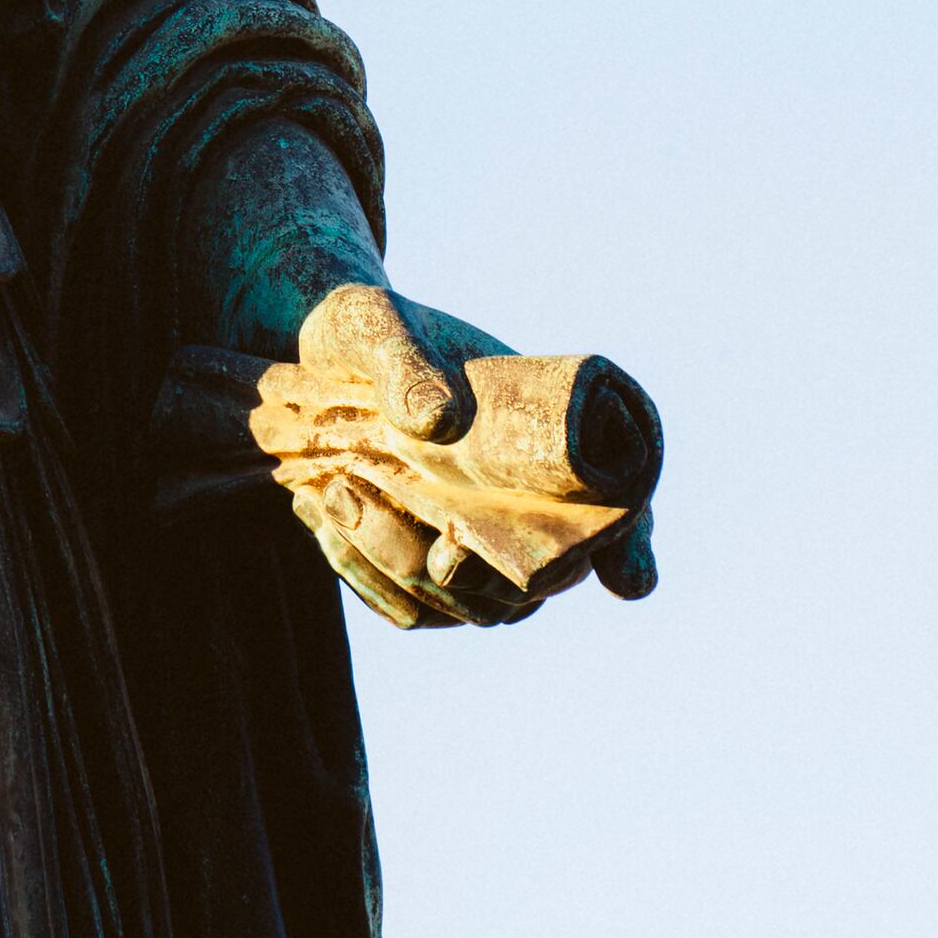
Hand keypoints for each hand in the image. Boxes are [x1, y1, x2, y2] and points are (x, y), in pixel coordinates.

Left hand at [176, 118, 653, 626]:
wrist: (306, 358)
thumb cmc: (363, 332)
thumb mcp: (374, 327)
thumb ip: (403, 361)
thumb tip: (438, 420)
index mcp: (549, 441)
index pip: (620, 505)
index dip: (631, 544)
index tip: (626, 576)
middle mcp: (527, 511)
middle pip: (539, 581)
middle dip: (478, 568)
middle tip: (398, 518)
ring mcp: (481, 552)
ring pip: (471, 605)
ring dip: (399, 564)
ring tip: (330, 493)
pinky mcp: (428, 575)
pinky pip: (412, 610)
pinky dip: (367, 576)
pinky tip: (320, 518)